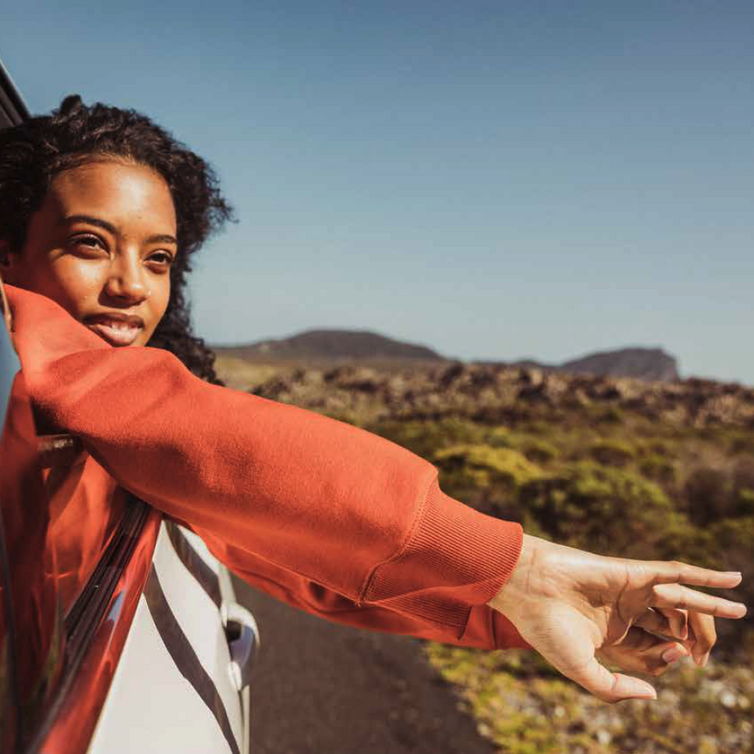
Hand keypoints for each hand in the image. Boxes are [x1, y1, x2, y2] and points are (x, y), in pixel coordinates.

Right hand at [488, 535, 745, 702]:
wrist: (526, 588)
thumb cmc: (546, 628)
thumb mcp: (581, 670)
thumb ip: (616, 688)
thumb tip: (656, 692)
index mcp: (612, 633)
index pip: (654, 646)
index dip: (672, 657)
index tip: (680, 660)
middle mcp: (624, 609)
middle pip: (672, 623)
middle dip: (695, 637)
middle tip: (707, 653)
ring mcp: (630, 589)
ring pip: (679, 600)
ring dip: (710, 606)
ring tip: (740, 612)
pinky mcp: (633, 571)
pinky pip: (676, 573)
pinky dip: (704, 576)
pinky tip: (732, 581)